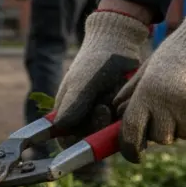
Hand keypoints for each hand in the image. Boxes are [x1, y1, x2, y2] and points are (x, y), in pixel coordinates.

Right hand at [51, 9, 149, 143]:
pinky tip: (123, 96)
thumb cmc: (94, 62)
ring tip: (112, 95)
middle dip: (98, 126)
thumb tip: (61, 127)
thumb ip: (72, 106)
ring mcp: (100, 115)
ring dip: (113, 118)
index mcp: (65, 113)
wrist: (118, 44)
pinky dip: (124, 113)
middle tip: (104, 108)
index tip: (90, 130)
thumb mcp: (82, 84)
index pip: (67, 141)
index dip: (77, 142)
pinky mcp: (118, 111)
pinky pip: (122, 123)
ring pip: (107, 132)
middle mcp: (82, 117)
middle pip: (90, 138)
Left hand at [113, 0, 185, 161]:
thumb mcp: (147, 70)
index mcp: (148, 96)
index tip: (134, 154)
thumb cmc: (177, 52)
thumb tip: (117, 114)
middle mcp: (170, 108)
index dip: (130, 149)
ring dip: (184, 123)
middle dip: (161, 129)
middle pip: (161, 138)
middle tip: (167, 109)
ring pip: (185, 134)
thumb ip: (131, 94)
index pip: (132, 134)